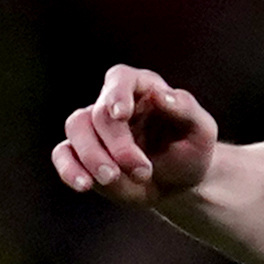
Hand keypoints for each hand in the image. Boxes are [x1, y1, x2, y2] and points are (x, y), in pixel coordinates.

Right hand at [51, 65, 220, 206]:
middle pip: (98, 113)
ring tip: (112, 179)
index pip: (120, 78)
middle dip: (118, 145)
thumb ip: (185, 108)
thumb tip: (160, 94)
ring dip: (92, 156)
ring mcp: (94, 129)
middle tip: (143, 171)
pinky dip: (68, 168)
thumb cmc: (191, 151)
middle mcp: (112, 104)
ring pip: (75, 129)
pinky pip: (62, 154)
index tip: (120, 114)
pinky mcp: (81, 155)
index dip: (116, 93)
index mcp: (141, 88)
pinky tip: (83, 185)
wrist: (179, 183)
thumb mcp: (202, 131)